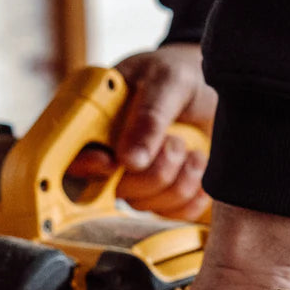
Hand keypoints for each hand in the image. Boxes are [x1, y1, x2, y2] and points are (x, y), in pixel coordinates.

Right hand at [66, 44, 216, 219]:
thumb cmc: (181, 74)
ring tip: (191, 149)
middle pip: (116, 190)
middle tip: (175, 140)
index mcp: (97, 121)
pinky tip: (199, 168)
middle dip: (155, 169)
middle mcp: (111, 155)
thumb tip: (128, 160)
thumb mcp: (167, 80)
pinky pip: (174, 215)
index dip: (89, 167)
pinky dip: (193, 195)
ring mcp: (136, 179)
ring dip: (179, 179)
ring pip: (146, 205)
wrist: (216, 87)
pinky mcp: (165, 195)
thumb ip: (149, 116)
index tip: (113, 162)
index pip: (74, 157)